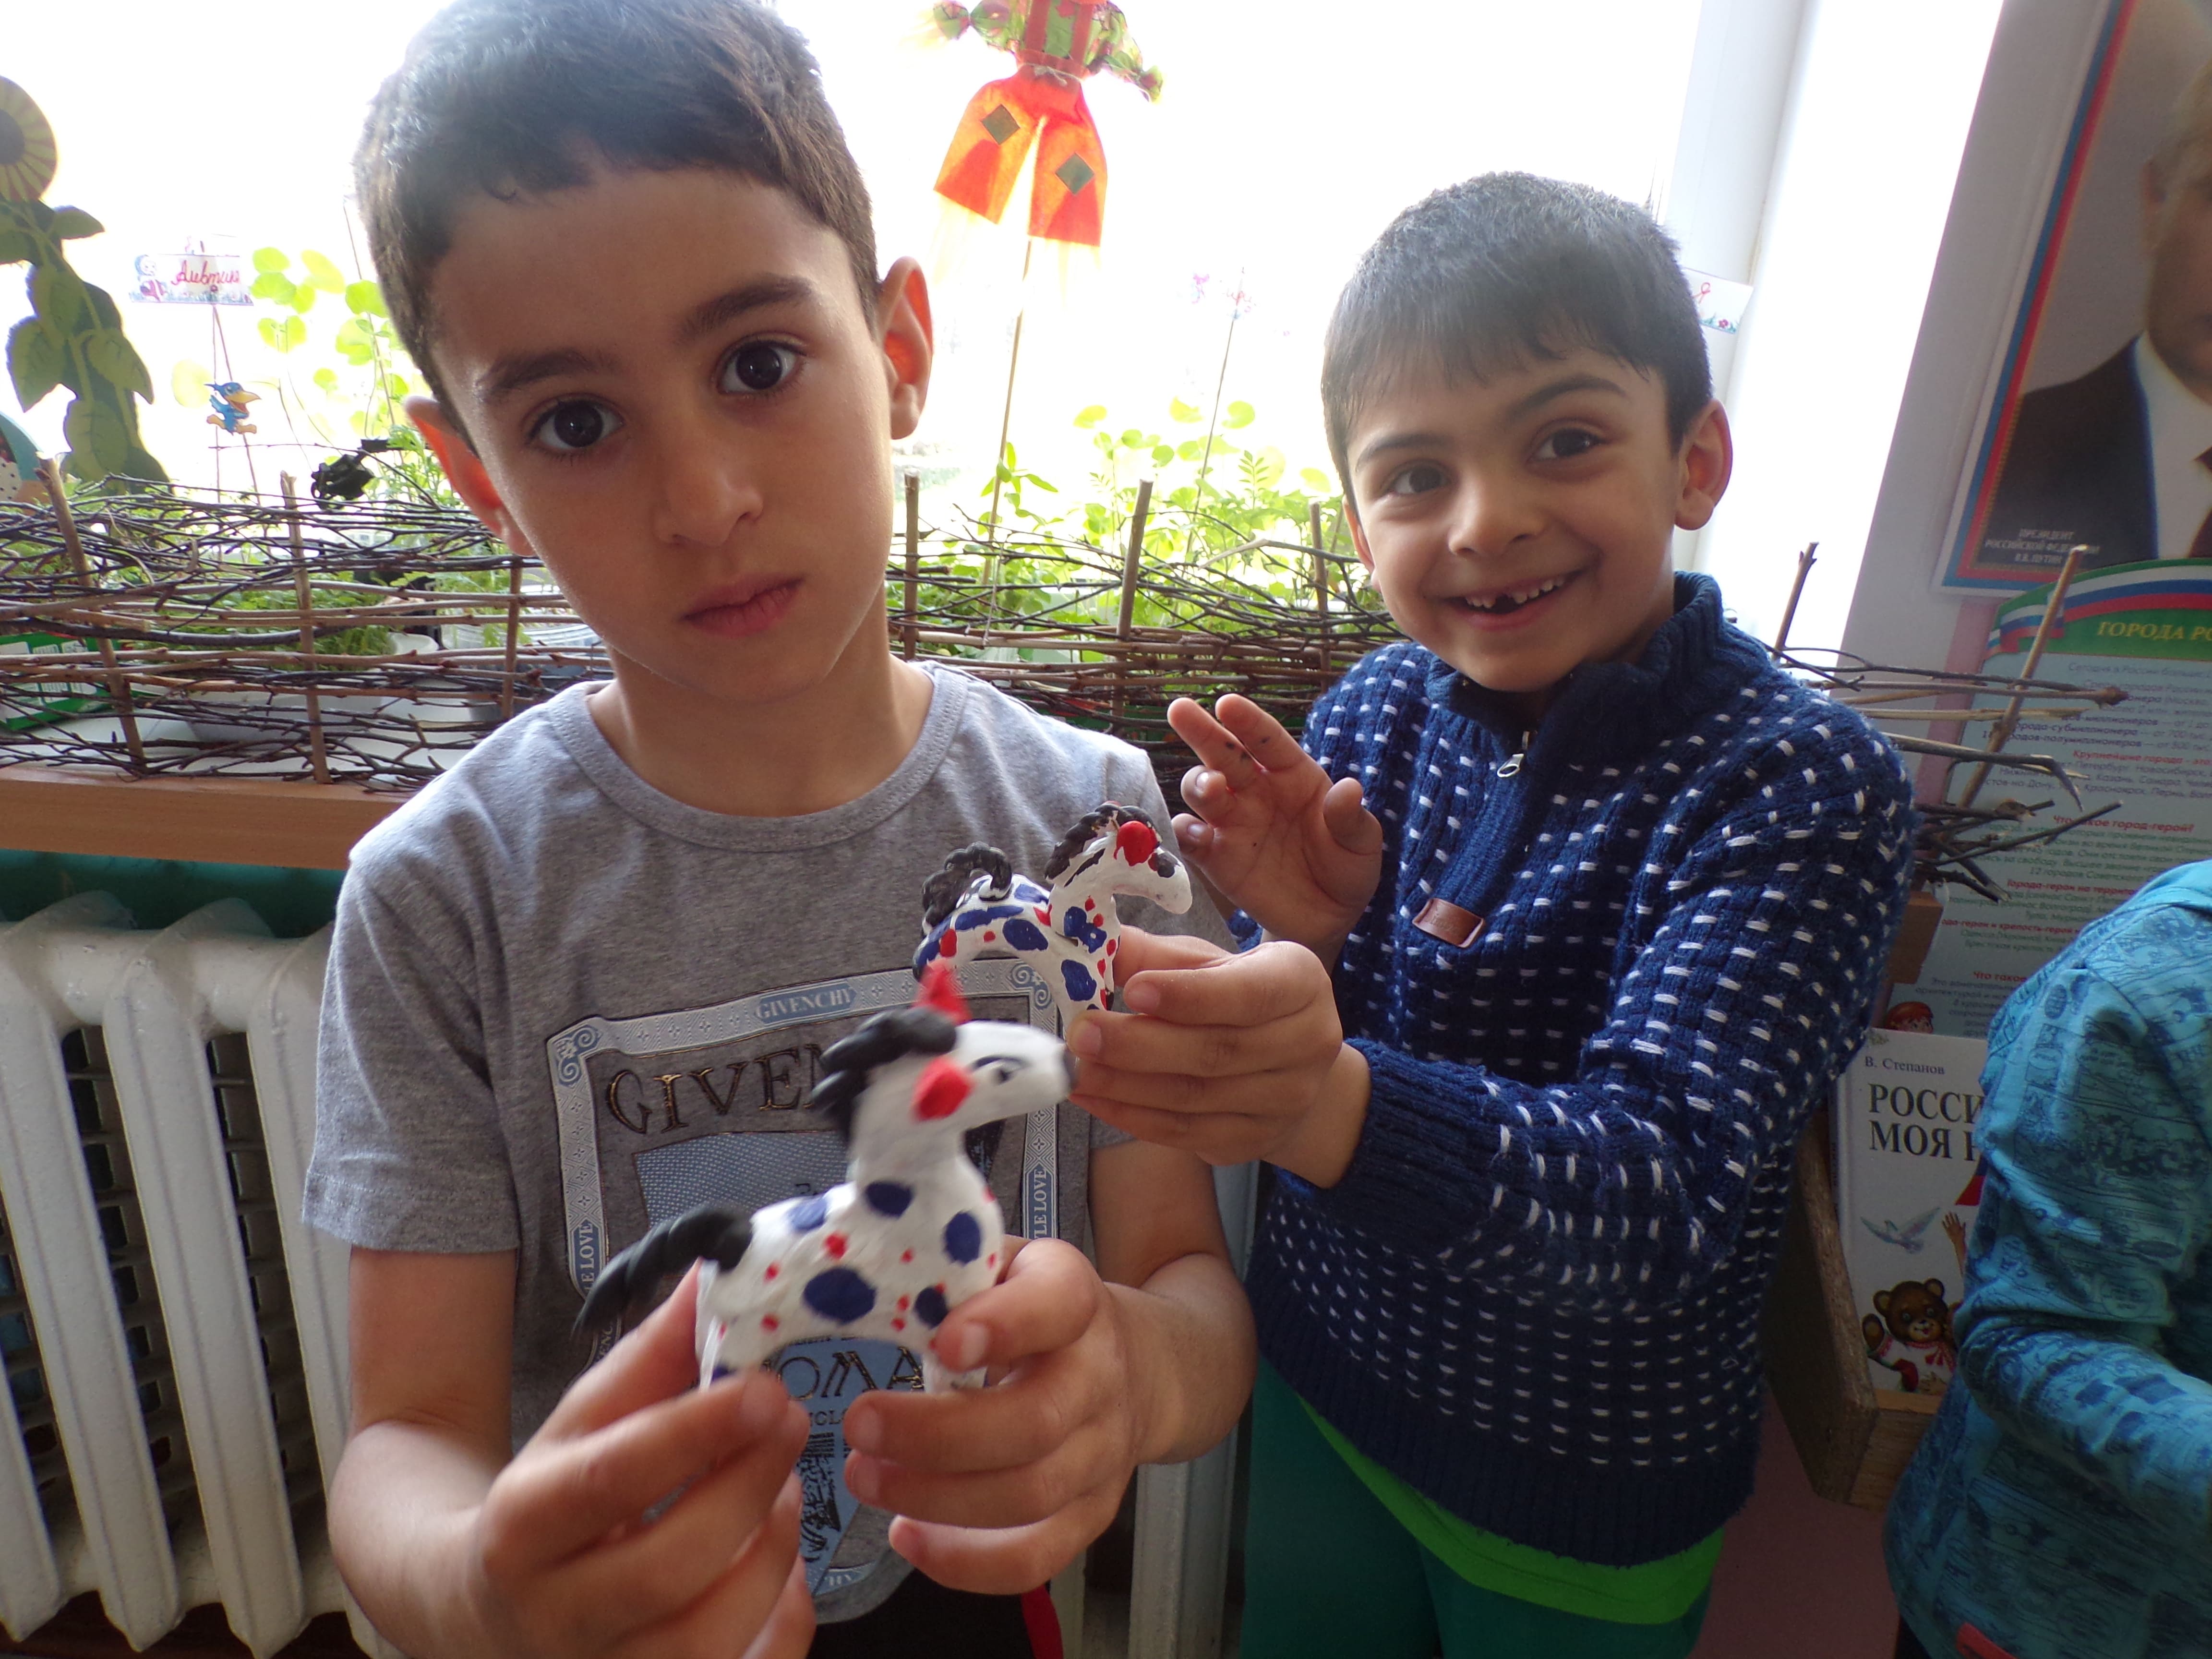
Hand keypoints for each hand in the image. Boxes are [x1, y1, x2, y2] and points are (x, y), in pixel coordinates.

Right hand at [463, 1268, 813, 1657]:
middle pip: (671, 1564)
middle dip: (750, 1487)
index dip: (697, 1432)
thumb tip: (721, 1268)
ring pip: (710, 1639)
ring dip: (773, 1554)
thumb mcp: (581, 1424)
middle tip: (792, 1423)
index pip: (614, 1477)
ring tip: (786, 1491)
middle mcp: (555, 1614)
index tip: (767, 1387)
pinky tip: (784, 1570)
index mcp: (523, 1526)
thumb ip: (653, 1357)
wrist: (481, 1608)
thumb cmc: (553, 1500)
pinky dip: (783, 1624)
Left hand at [838, 1240, 1148, 1594]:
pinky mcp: (1092, 1513)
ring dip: (936, 1498)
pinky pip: (1036, 1556)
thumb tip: (854, 1290)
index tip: (940, 1345)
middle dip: (936, 1436)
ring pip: (1031, 1495)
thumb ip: (947, 1274)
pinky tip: (906, 1536)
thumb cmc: (1033, 1310)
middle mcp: (1101, 1376)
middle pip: (1034, 1422)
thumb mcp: (1001, 1266)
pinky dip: (965, 1562)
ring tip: (865, 1477)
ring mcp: (1103, 1453)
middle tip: (859, 1426)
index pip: (1057, 1305)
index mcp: (1075, 1299)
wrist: (1133, 1365)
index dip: (1003, 1325)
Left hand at [1067, 927, 1368, 1183]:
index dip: (1189, 995)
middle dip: (1140, 1045)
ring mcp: (1285, 1100)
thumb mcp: (1207, 963)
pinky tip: (1092, 1097)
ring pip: (1195, 1098)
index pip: (1248, 993)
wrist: (1286, 1065)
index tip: (1132, 990)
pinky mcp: (1255, 1141)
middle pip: (1217, 1051)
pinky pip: (1185, 1134)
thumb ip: (1155, 956)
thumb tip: (1094, 945)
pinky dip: (1131, 1116)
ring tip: (1074, 1069)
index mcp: (1301, 981)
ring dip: (1125, 1086)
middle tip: (1082, 1034)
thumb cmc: (1236, 996)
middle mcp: (1308, 1042)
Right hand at [1167, 694, 1382, 959]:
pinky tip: (1196, 833)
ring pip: (1201, 790)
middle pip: (1223, 754)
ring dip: (1198, 783)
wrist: (1327, 920)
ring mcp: (1232, 823)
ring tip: (1211, 786)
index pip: (1267, 741)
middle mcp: (1256, 792)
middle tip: (1180, 711)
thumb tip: (1349, 789)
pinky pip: (1191, 838)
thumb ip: (1351, 819)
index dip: (1248, 722)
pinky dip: (1186, 832)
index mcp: (1293, 776)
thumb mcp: (1361, 844)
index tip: (1227, 704)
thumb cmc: (1347, 869)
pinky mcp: (1216, 857)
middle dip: (1201, 731)